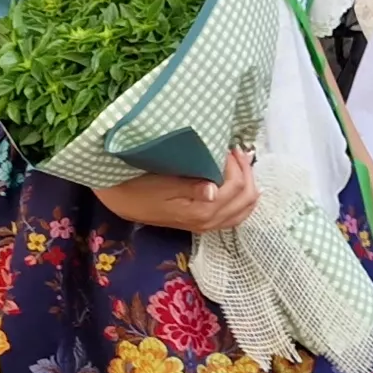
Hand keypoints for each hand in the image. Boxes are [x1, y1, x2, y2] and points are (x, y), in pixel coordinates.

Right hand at [95, 152, 258, 233]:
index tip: (226, 147)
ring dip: (248, 184)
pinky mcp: (205, 223)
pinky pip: (236, 215)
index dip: (237, 164)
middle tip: (236, 151)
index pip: (236, 186)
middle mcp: (209, 222)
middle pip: (247, 198)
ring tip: (239, 163)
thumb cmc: (141, 188)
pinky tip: (239, 184)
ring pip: (245, 208)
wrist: (123, 201)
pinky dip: (243, 198)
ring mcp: (208, 225)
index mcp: (201, 211)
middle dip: (247, 172)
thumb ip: (191, 187)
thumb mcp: (164, 184)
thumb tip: (214, 190)